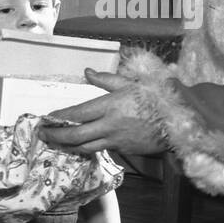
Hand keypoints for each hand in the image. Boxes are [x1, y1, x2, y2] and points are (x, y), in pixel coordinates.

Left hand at [38, 69, 166, 156]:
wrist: (180, 120)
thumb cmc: (157, 96)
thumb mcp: (131, 82)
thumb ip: (106, 80)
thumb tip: (87, 72)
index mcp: (111, 105)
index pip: (77, 113)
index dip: (59, 117)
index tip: (47, 118)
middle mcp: (110, 125)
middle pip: (75, 135)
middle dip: (56, 135)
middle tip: (43, 134)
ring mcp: (116, 140)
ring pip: (85, 147)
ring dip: (67, 145)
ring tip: (54, 142)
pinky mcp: (123, 150)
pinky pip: (99, 150)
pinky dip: (85, 148)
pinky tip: (76, 146)